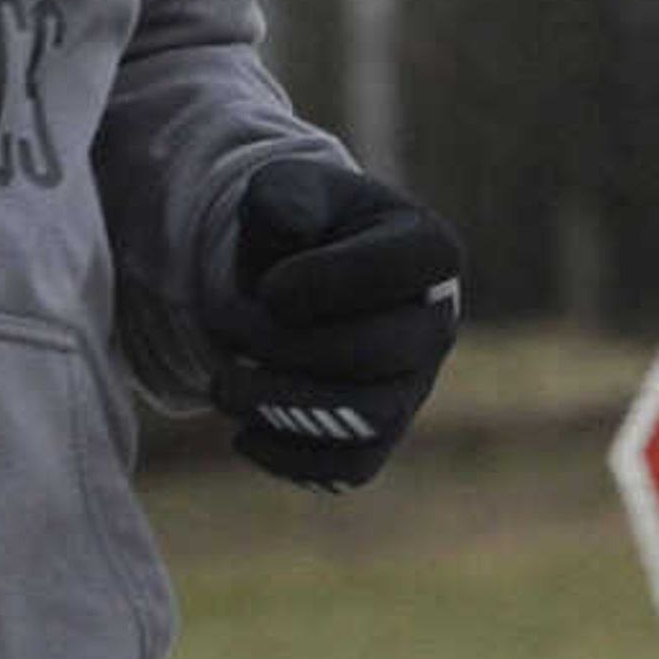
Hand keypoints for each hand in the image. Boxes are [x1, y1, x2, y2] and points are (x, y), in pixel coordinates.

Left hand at [199, 158, 464, 489]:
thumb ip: (284, 197)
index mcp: (429, 250)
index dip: (320, 282)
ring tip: (221, 387)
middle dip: (284, 347)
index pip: (392, 274)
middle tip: (222, 327)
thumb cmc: (297, 227)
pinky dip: (292, 459)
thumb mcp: (285, 191)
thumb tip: (293, 229)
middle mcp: (437, 324)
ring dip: (280, 408)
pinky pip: (352, 468)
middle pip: (374, 354)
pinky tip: (243, 433)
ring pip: (365, 419)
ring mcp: (413, 386)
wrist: (293, 276)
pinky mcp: (382, 434)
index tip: (268, 285)